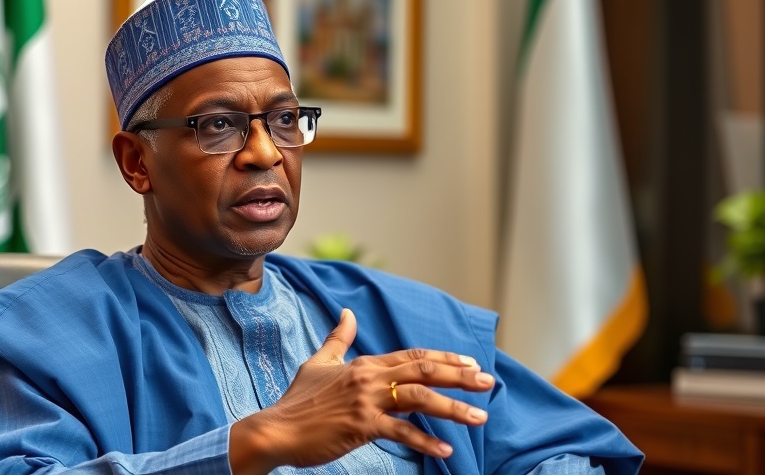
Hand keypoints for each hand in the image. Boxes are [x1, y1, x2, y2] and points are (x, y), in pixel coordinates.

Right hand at [229, 308, 494, 473]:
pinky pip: (401, 432)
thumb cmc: (297, 400)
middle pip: (424, 370)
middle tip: (488, 382)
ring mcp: (366, 401)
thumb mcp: (319, 362)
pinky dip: (426, 442)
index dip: (444, 358)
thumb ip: (338, 338)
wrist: (275, 429)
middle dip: (460, 375)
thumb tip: (348, 312)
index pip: (413, 356)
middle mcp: (369, 377)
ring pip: (420, 398)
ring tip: (480, 417)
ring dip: (453, 408)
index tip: (471, 362)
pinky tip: (446, 451)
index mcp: (364, 363)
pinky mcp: (361, 425)